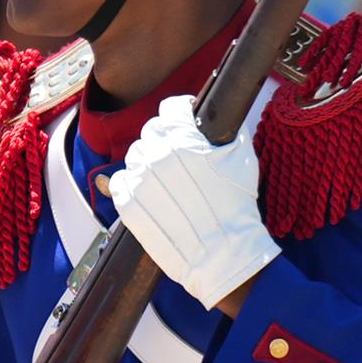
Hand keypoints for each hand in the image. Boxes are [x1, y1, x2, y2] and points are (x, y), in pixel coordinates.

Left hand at [109, 93, 277, 309]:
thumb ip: (228, 133)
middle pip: (151, 131)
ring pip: (135, 155)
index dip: (180, 113)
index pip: (170, 108)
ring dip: (148, 162)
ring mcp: (140, 179)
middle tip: (178, 157)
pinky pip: (119, 180)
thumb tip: (220, 121)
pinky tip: (147, 193)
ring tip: (165, 180)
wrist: (222, 254)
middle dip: (165, 139)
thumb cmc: (236, 208)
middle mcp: (158, 155)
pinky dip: (130, 183)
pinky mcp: (128, 203)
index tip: (185, 121)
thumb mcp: (242, 161)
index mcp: (184, 139)